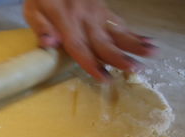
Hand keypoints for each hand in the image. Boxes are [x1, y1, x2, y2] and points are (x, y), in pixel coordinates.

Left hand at [24, 0, 157, 80]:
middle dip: (119, 57)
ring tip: (152, 53)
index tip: (104, 78)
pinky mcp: (103, 9)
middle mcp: (84, 17)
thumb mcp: (32, 11)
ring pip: (116, 31)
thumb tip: (50, 43)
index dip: (92, 64)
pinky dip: (133, 33)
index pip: (79, 46)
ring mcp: (97, 12)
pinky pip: (119, 22)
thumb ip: (41, 27)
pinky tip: (147, 41)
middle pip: (103, 41)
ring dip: (134, 43)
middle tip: (134, 69)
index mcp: (65, 20)